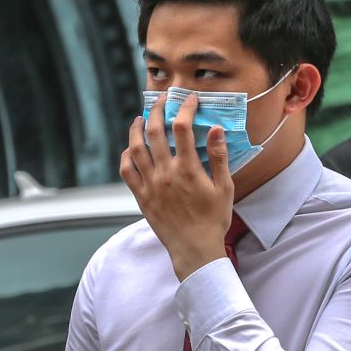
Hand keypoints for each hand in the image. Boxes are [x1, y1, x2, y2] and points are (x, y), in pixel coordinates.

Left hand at [119, 92, 234, 280]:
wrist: (194, 249)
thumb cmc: (213, 220)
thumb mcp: (224, 188)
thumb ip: (219, 157)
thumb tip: (216, 129)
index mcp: (188, 169)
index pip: (182, 128)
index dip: (184, 108)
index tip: (189, 100)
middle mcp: (165, 174)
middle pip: (154, 131)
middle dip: (156, 110)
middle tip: (161, 101)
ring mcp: (150, 185)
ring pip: (136, 148)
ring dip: (136, 129)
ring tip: (140, 118)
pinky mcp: (141, 196)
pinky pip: (126, 171)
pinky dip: (126, 156)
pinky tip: (130, 148)